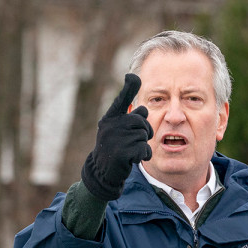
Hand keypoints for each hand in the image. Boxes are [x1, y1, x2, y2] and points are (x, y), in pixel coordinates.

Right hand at [81, 74, 152, 201]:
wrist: (102, 172)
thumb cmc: (114, 148)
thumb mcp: (116, 130)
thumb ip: (128, 117)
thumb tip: (144, 104)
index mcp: (110, 118)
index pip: (122, 99)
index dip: (130, 86)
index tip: (133, 76)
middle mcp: (111, 125)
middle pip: (142, 119)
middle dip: (145, 130)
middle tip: (137, 140)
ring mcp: (116, 138)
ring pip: (144, 135)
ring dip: (143, 145)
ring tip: (132, 150)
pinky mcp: (122, 152)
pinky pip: (144, 149)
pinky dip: (143, 155)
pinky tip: (134, 159)